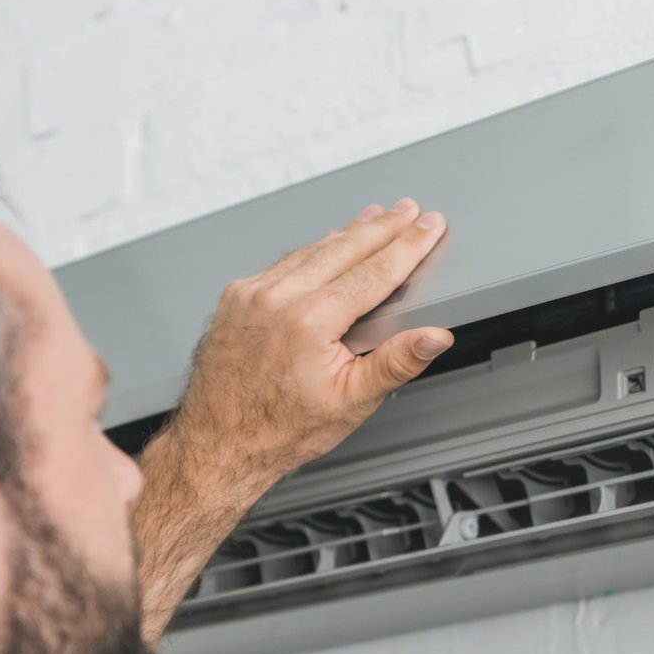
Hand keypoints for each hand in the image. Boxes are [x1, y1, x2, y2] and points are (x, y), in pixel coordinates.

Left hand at [171, 198, 453, 480]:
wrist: (219, 443)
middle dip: (383, 227)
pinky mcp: (235, 297)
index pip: (374, 272)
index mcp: (309, 321)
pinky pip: (282, 263)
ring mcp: (251, 294)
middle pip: (343, 248)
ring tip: (377, 218)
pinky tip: (327, 244)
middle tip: (410, 210)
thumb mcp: (351, 403)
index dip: (408, 247)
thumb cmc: (279, 429)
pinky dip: (311, 250)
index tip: (430, 227)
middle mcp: (276, 299)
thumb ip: (397, 362)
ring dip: (348, 232)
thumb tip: (434, 338)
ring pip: (311, 250)